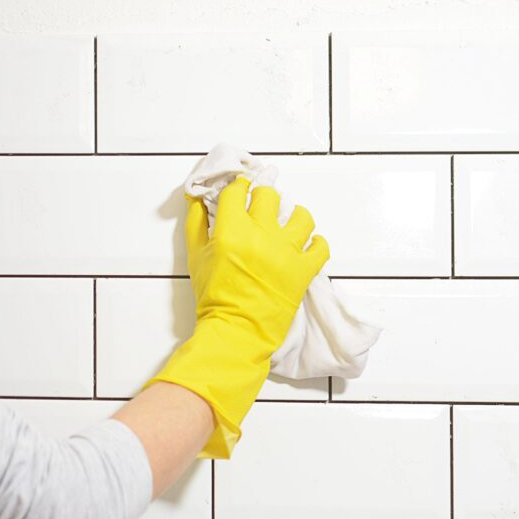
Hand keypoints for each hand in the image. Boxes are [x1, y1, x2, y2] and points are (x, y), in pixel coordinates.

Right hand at [187, 176, 329, 351]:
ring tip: (289, 226)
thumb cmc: (214, 297)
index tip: (241, 190)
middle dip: (263, 198)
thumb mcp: (196, 258)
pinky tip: (308, 246)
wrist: (236, 331)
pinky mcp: (305, 269)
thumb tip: (198, 201)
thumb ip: (196, 225)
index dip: (238, 186)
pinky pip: (321, 247)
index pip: (238, 190)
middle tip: (262, 209)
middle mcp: (262, 234)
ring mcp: (287, 251)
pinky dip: (317, 244)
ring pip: (302, 216)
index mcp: (232, 229)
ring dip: (295, 217)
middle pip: (270, 195)